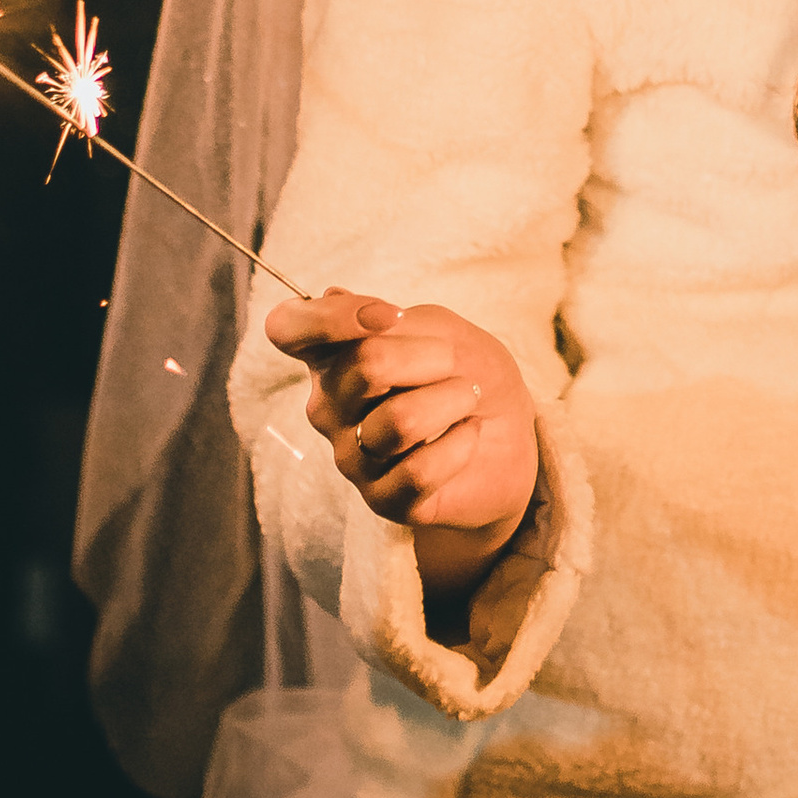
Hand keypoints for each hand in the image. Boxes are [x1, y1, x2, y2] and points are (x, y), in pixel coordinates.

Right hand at [266, 288, 538, 608]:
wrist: (510, 434)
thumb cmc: (465, 373)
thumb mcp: (441, 330)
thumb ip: (390, 322)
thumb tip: (330, 296)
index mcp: (333, 356)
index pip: (287, 327)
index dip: (329, 318)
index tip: (389, 316)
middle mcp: (328, 407)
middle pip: (366, 364)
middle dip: (433, 355)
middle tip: (455, 363)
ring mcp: (350, 457)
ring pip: (401, 420)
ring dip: (454, 400)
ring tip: (466, 399)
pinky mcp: (382, 500)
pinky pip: (420, 469)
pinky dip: (461, 443)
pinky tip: (468, 435)